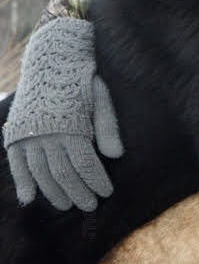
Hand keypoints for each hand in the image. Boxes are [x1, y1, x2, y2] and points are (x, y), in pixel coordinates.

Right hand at [3, 18, 122, 211]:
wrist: (50, 57)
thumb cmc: (81, 78)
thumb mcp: (100, 96)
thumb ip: (107, 125)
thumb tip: (117, 156)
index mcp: (70, 124)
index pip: (85, 163)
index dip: (96, 180)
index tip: (107, 192)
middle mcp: (46, 132)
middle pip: (63, 172)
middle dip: (79, 192)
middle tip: (90, 206)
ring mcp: (28, 133)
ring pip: (40, 172)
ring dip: (53, 192)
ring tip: (67, 204)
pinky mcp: (15, 132)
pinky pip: (16, 163)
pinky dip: (22, 181)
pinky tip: (29, 199)